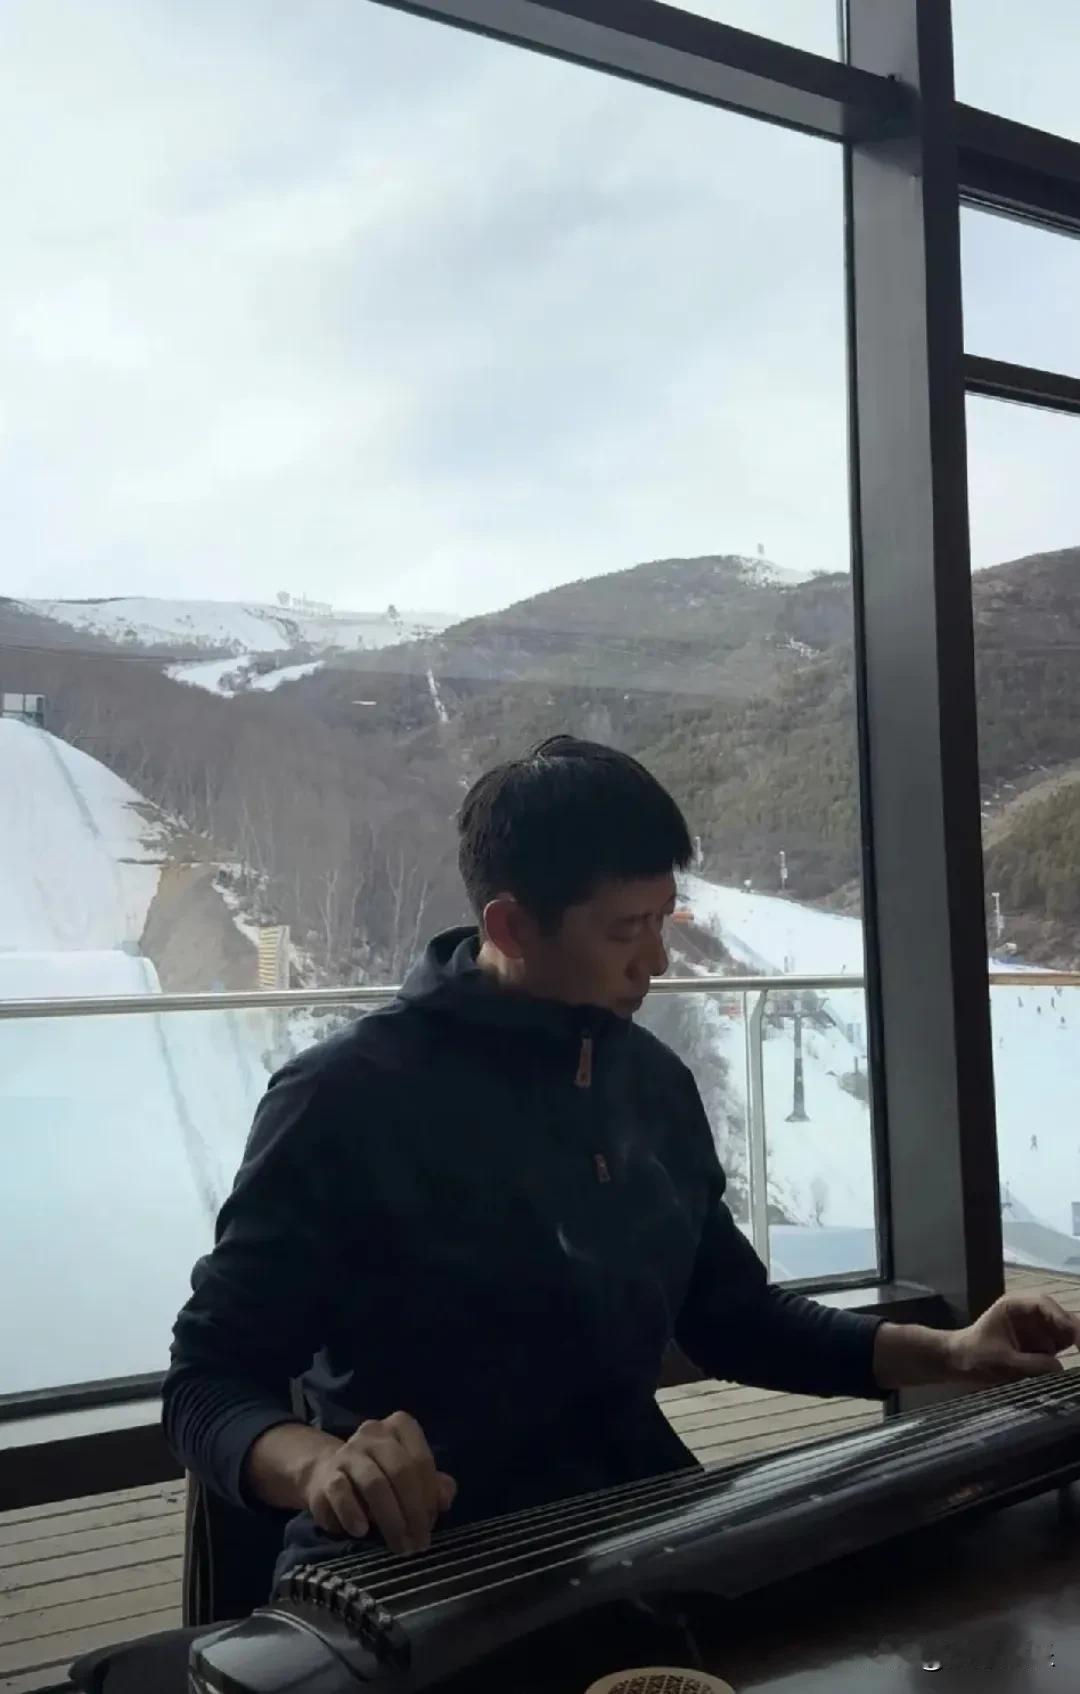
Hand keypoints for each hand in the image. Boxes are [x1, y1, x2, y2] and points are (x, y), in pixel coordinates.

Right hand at [303, 1411, 456, 1552]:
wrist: (329, 1476)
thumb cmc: (381, 1478)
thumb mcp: (410, 1479)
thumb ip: (434, 1486)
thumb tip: (445, 1498)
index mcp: (398, 1427)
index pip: (421, 1460)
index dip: (429, 1495)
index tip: (430, 1524)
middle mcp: (372, 1434)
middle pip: (400, 1471)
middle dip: (413, 1511)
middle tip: (417, 1544)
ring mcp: (348, 1453)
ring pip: (374, 1483)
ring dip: (390, 1519)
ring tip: (398, 1545)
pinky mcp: (327, 1475)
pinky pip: (341, 1493)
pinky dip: (354, 1514)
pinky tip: (362, 1531)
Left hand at [944, 1294, 1079, 1386]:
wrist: (961, 1364)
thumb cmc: (976, 1356)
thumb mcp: (1002, 1361)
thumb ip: (1031, 1364)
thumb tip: (1060, 1367)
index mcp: (1015, 1306)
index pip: (1044, 1304)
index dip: (1061, 1318)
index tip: (1073, 1336)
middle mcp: (1031, 1314)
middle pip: (1061, 1316)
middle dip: (1076, 1331)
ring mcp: (1039, 1329)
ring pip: (1066, 1331)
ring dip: (1076, 1341)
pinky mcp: (1043, 1346)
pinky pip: (1062, 1346)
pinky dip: (1072, 1351)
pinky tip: (1077, 1359)